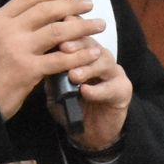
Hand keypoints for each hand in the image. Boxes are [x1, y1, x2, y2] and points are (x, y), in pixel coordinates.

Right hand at [0, 0, 107, 118]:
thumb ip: (8, 27)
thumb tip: (36, 16)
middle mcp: (7, 30)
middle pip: (46, 10)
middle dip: (72, 5)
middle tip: (89, 4)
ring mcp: (18, 50)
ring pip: (57, 31)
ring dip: (82, 26)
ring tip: (99, 25)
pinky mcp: (28, 70)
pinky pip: (60, 59)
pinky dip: (80, 55)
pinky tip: (93, 52)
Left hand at [57, 34, 131, 150]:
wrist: (89, 132)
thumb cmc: (72, 105)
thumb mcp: (56, 90)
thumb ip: (50, 76)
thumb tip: (40, 61)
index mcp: (84, 54)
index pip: (78, 37)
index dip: (68, 32)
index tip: (53, 31)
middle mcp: (101, 59)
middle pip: (92, 45)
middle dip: (78, 45)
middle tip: (63, 48)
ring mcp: (114, 74)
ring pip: (104, 62)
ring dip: (88, 68)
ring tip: (73, 75)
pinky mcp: (123, 91)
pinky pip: (111, 88)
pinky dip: (97, 90)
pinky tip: (85, 92)